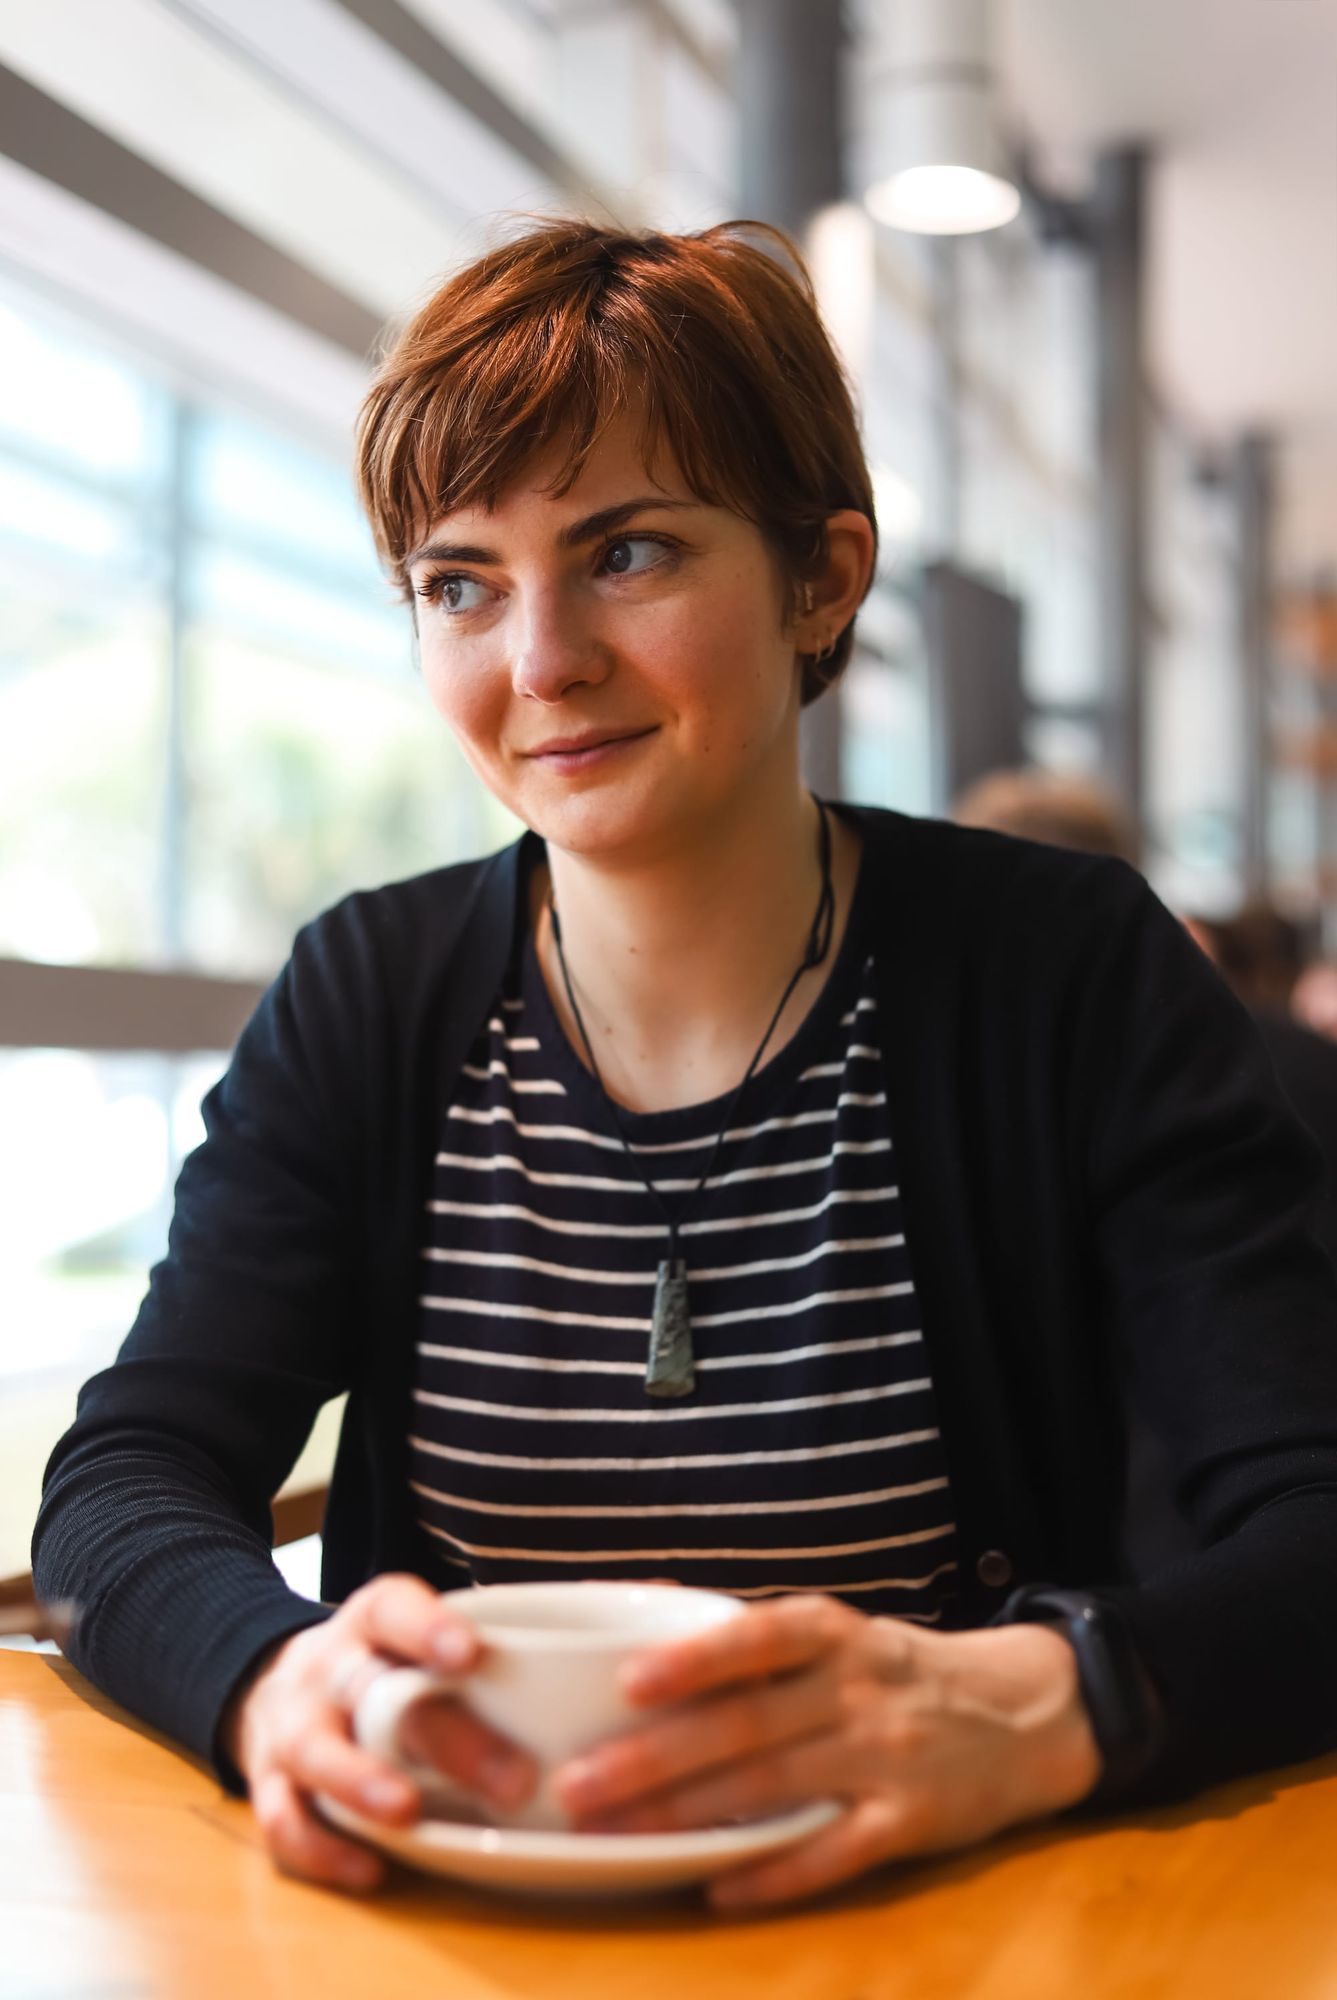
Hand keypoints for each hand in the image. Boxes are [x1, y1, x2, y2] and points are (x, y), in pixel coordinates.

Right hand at [222, 1574, 536, 1891]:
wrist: (275, 1687)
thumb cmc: (386, 1667)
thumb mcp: (424, 1635)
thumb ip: (501, 1644)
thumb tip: (625, 1636)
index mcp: (374, 1619)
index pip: (395, 1610)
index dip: (429, 1630)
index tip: (472, 1654)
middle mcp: (329, 1668)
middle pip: (377, 1694)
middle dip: (446, 1738)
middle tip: (516, 1782)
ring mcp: (294, 1726)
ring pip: (319, 1750)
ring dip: (362, 1782)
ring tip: (409, 1814)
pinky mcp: (269, 1785)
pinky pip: (285, 1820)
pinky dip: (323, 1849)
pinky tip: (371, 1869)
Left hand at [553, 1595, 1101, 1909]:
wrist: (1023, 1713)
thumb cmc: (898, 1673)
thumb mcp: (838, 1633)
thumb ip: (752, 1636)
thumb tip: (644, 1599)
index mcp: (833, 1634)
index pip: (758, 1637)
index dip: (694, 1659)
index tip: (626, 1681)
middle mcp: (857, 1689)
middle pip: (747, 1725)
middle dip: (655, 1758)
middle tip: (578, 1786)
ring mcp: (885, 1757)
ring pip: (774, 1789)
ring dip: (689, 1817)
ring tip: (617, 1836)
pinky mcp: (910, 1822)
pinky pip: (833, 1852)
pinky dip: (774, 1871)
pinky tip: (716, 1886)